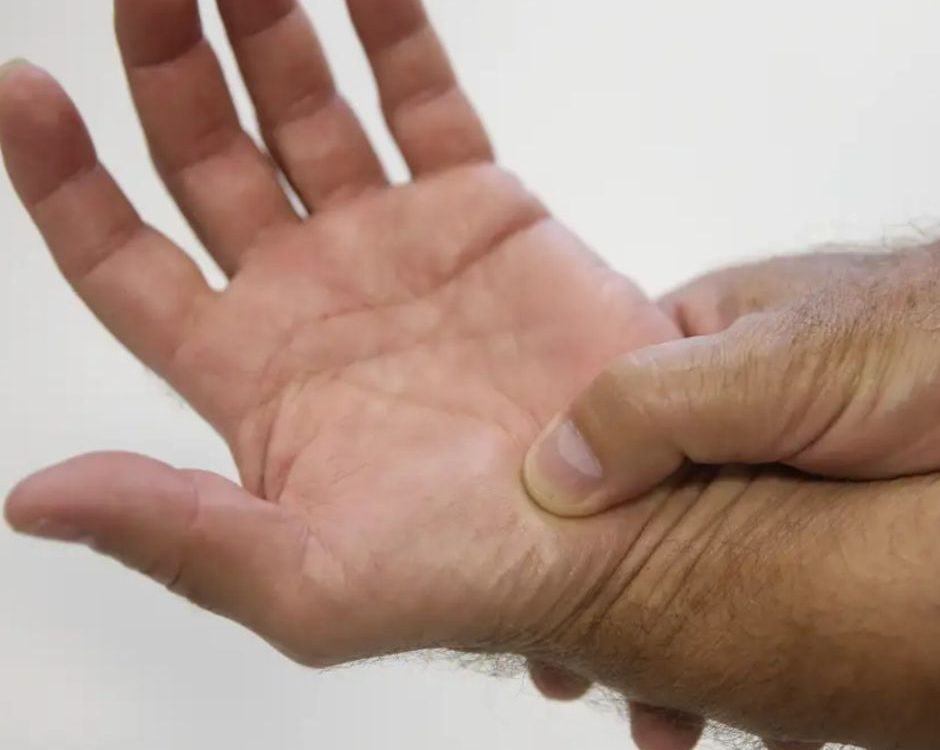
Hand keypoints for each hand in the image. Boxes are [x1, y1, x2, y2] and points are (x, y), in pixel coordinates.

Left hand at [0, 0, 675, 668]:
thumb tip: (38, 500)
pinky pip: (422, 100)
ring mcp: (394, 242)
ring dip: (264, 30)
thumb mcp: (305, 585)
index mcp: (250, 373)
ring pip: (305, 109)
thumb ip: (174, 533)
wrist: (618, 533)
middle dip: (166, 67)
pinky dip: (391, 33)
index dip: (61, 181)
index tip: (26, 95)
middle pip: (204, 156)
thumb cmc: (470, 576)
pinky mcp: (478, 210)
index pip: (121, 262)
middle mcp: (310, 294)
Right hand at [524, 244, 939, 748]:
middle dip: (610, 598)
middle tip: (583, 678)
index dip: (557, 513)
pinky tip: (762, 707)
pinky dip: (755, 654)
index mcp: (687, 354)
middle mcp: (719, 414)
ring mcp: (768, 473)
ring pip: (696, 566)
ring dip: (677, 643)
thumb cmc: (930, 342)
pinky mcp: (821, 525)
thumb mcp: (782, 360)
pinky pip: (767, 596)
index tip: (539, 596)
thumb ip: (658, 402)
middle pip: (634, 513)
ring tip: (670, 718)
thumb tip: (551, 474)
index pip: (590, 431)